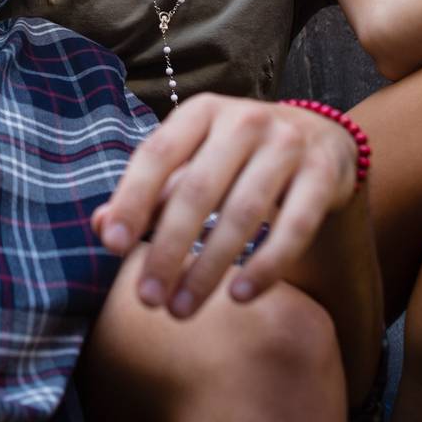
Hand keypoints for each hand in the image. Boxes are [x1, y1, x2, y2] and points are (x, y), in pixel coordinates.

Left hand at [90, 94, 359, 319]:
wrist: (319, 137)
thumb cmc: (236, 156)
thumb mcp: (192, 160)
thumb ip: (150, 193)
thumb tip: (99, 227)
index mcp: (201, 112)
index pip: (157, 154)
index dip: (132, 200)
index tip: (110, 245)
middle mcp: (244, 120)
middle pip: (197, 190)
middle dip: (168, 249)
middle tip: (147, 299)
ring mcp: (287, 143)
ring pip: (243, 213)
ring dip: (209, 267)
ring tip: (183, 308)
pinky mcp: (322, 174)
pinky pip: (293, 227)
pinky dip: (266, 265)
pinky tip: (239, 296)